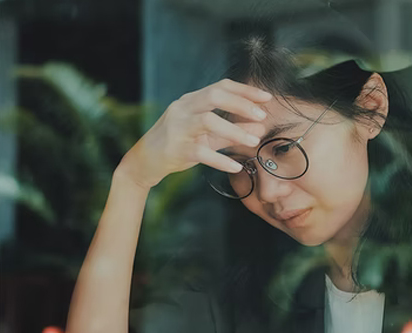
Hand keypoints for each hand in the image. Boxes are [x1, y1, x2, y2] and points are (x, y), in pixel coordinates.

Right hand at [119, 79, 271, 188]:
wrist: (144, 161)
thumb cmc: (178, 144)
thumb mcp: (206, 136)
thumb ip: (231, 131)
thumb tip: (260, 128)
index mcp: (191, 101)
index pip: (221, 86)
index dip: (245, 90)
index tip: (267, 98)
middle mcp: (183, 109)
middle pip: (215, 96)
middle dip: (242, 104)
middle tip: (262, 116)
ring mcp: (178, 128)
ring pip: (208, 121)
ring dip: (234, 131)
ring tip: (254, 142)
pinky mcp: (176, 149)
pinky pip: (201, 152)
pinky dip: (221, 160)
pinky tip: (236, 167)